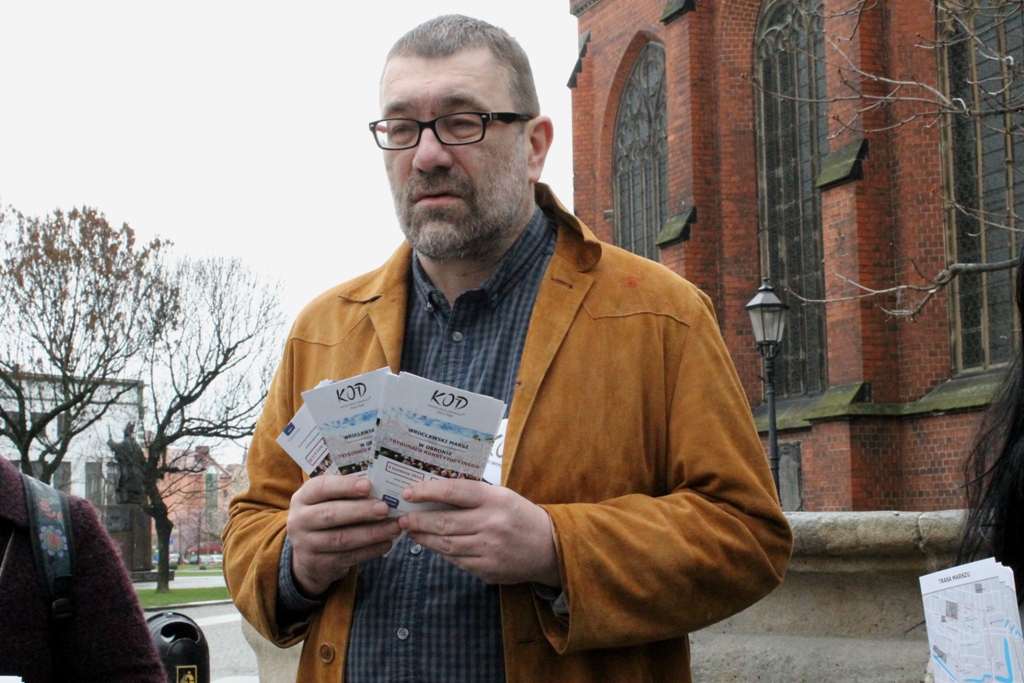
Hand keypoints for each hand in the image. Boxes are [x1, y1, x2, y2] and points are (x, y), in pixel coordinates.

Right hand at [286, 475, 400, 596]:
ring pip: (342, 539)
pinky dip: (370, 551)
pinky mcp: (318, 564)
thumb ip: (346, 493)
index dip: (344, 486)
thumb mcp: (327, 501)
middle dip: (361, 511)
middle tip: (385, 508)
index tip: (368, 485)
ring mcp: (306, 545)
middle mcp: (299, 520)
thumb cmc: (325, 516)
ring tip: (394, 527)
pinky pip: (348, 557)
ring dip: (371, 533)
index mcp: (303, 497)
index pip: (320, 487)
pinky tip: (386, 543)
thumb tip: (382, 487)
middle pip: (330, 514)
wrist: (307, 556)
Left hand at [398, 479, 560, 586]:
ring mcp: (489, 550)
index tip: (408, 493)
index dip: (427, 491)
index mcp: (495, 499)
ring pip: (446, 544)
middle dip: (418, 520)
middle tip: (402, 518)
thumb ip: (472, 495)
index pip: (454, 492)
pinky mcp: (488, 570)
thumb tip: (433, 494)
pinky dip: (442, 552)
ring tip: (412, 531)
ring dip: (424, 538)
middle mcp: (491, 524)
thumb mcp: (501, 496)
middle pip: (444, 522)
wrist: (549, 547)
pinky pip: (457, 561)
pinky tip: (434, 545)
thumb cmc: (519, 516)